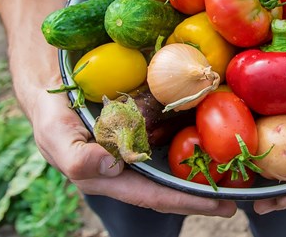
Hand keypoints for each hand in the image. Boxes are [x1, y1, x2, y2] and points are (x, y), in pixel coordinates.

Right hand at [28, 88, 237, 216]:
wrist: (47, 79)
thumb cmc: (49, 114)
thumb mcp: (53, 134)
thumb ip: (75, 156)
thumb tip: (110, 166)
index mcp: (107, 177)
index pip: (152, 195)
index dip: (186, 202)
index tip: (220, 205)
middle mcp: (125, 166)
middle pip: (168, 186)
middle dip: (201, 194)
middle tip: (237, 197)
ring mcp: (134, 147)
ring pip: (171, 164)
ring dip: (200, 170)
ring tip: (234, 174)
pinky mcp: (140, 125)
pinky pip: (168, 136)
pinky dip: (189, 139)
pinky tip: (212, 136)